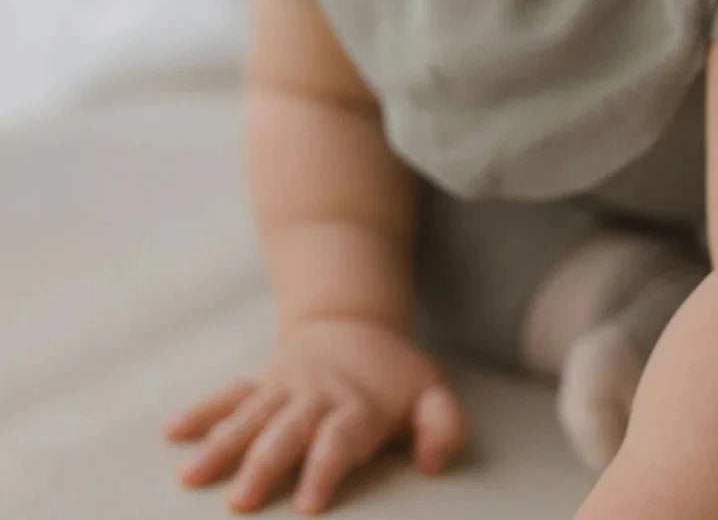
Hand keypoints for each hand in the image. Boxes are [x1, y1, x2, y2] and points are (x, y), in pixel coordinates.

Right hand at [162, 316, 468, 513]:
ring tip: (189, 477)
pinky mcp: (260, 382)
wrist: (351, 321)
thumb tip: (432, 463)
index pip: (339, 440)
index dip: (324, 470)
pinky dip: (200, 411)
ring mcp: (283, 387)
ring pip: (248, 416)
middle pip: (286, 433)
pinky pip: (227, 395)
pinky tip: (171, 433)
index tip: (306, 506)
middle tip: (238, 504)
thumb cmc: (393, 375)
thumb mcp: (432, 392)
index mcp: (357, 406)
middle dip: (262, 467)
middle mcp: (315, 397)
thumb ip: (442, 426)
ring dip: (219, 445)